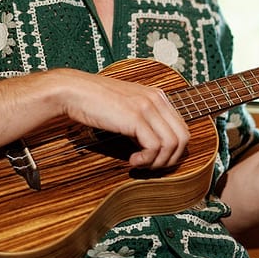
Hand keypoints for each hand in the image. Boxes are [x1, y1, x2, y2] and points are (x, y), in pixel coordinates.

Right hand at [56, 69, 189, 169]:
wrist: (75, 91)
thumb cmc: (95, 101)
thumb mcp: (127, 108)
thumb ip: (143, 121)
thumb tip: (154, 147)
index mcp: (157, 96)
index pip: (182, 128)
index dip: (173, 150)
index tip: (155, 159)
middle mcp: (157, 99)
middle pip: (183, 137)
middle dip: (170, 159)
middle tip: (151, 166)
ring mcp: (147, 107)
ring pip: (172, 144)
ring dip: (157, 162)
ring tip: (140, 164)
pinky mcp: (136, 117)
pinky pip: (155, 146)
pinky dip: (146, 160)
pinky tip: (133, 160)